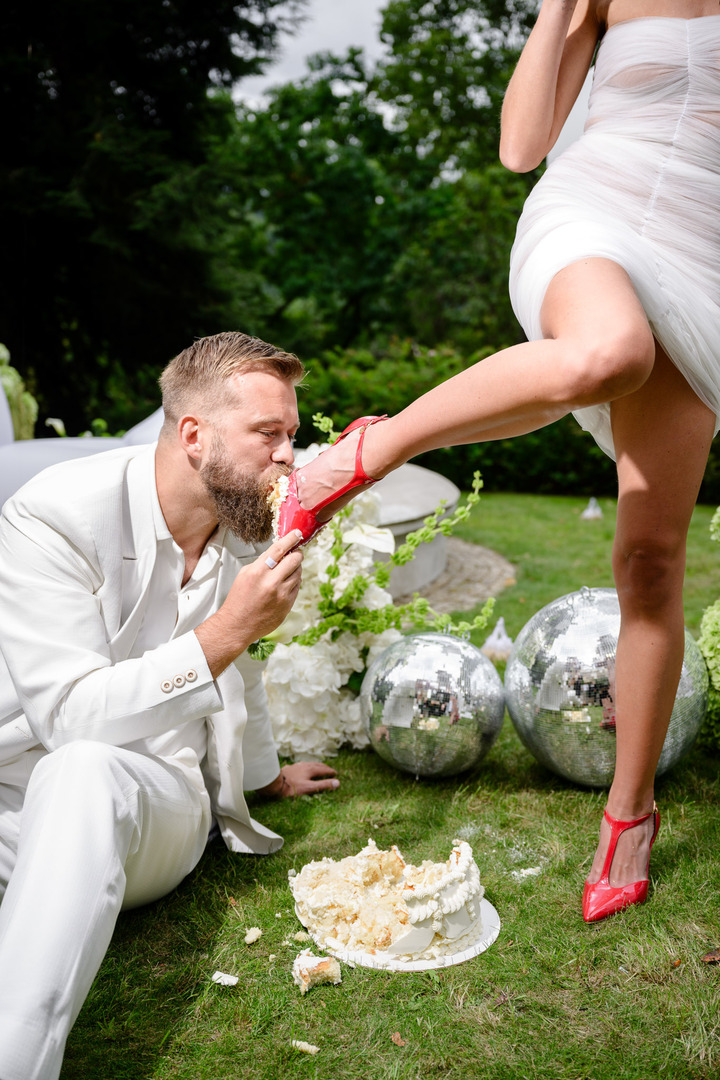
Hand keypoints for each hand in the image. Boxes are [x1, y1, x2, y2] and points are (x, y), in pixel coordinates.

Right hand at [196, 530, 303, 675]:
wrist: (238, 625)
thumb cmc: (239, 600)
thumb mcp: (245, 574)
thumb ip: (263, 562)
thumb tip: (279, 553)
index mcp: (258, 572)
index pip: (279, 549)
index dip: (291, 539)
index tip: (298, 534)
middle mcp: (272, 582)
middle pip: (295, 559)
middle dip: (297, 554)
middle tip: (295, 553)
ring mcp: (282, 595)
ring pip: (298, 573)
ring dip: (295, 569)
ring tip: (285, 572)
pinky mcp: (288, 605)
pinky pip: (297, 587)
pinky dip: (293, 582)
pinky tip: (284, 585)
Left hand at [258, 761, 339, 798]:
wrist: (273, 784)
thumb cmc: (291, 788)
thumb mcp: (309, 788)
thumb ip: (323, 785)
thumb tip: (338, 783)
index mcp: (310, 769)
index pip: (324, 769)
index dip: (331, 772)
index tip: (336, 774)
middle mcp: (303, 765)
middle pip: (317, 765)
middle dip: (324, 768)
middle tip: (329, 771)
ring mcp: (295, 766)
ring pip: (308, 765)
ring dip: (315, 767)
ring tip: (317, 769)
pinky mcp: (289, 769)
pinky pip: (300, 767)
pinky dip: (305, 768)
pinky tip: (301, 771)